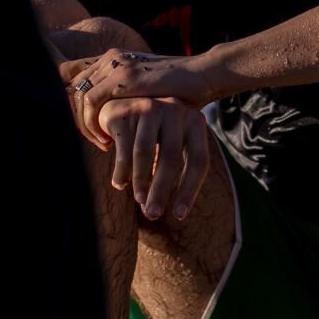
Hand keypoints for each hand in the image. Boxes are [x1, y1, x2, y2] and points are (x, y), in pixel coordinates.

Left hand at [59, 48, 227, 146]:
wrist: (203, 75)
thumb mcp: (146, 90)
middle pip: (69, 87)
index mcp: (114, 58)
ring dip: (82, 124)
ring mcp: (115, 65)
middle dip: (75, 118)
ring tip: (101, 143)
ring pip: (76, 96)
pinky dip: (92, 124)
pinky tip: (107, 140)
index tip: (87, 126)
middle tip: (94, 139)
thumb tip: (112, 117)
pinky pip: (90, 102)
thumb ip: (127, 96)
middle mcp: (110, 58)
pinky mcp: (123, 78)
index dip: (72, 103)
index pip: (73, 75)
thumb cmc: (180, 89)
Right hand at [96, 96, 213, 220]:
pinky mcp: (125, 111)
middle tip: (153, 214)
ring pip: (145, 154)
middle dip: (162, 191)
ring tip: (139, 200)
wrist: (122, 103)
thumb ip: (170, 172)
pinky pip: (124, 149)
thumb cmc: (152, 132)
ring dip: (141, 182)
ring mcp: (150, 107)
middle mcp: (176, 110)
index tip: (179, 215)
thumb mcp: (170, 145)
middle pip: (172, 158)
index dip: (190, 190)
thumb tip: (159, 211)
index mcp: (195, 121)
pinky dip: (122, 171)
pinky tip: (119, 184)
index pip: (199, 160)